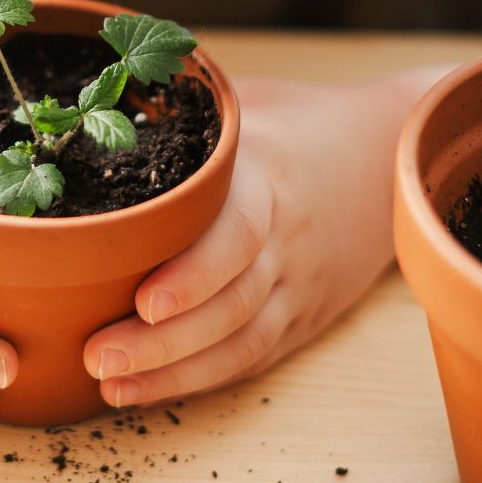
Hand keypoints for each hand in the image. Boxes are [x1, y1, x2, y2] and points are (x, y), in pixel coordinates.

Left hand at [82, 72, 434, 406]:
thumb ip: (182, 108)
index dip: (194, 275)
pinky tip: (145, 390)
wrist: (387, 158)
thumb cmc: (295, 122)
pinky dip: (200, 378)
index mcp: (269, 178)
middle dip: (164, 341)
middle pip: (232, 302)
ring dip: (175, 371)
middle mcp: (287, 238)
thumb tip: (94, 92)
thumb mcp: (245, 103)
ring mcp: (299, 282)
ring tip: (111, 385)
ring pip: (242, 340)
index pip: (238, 234)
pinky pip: (253, 354)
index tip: (142, 302)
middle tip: (97, 356)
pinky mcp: (302, 314)